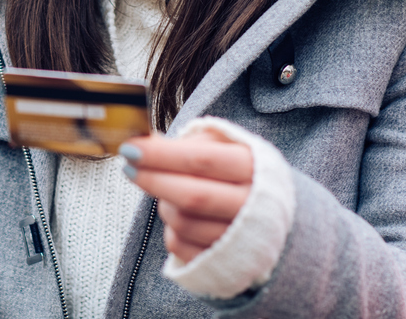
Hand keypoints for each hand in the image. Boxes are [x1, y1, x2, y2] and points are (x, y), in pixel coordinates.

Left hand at [119, 128, 252, 262]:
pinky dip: (170, 228)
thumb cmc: (244, 174)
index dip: (161, 154)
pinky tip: (176, 212)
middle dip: (152, 179)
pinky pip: (180, 246)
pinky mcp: (224, 264)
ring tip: (162, 187)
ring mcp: (239, 240)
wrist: (276, 218)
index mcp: (254, 169)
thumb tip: (147, 141)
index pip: (201, 160)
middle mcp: (251, 208)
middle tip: (129, 166)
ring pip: (183, 222)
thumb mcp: (228, 146)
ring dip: (162, 203)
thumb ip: (192, 141)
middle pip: (192, 196)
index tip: (131, 147)